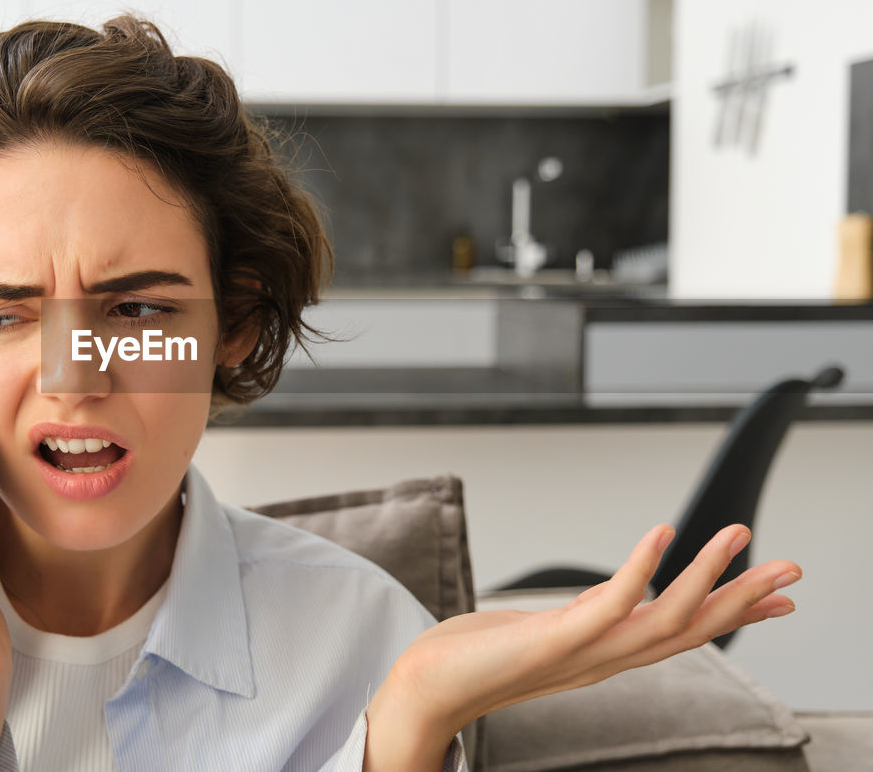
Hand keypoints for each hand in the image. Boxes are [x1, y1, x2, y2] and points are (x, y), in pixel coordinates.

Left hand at [365, 524, 801, 770]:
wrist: (427, 685)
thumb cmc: (479, 654)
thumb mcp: (550, 629)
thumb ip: (589, 615)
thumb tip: (620, 594)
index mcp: (606, 654)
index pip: (684, 632)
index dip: (733, 613)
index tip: (777, 594)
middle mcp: (605, 659)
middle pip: (692, 630)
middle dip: (743, 598)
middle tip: (791, 568)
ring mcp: (583, 652)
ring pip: (665, 619)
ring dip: (706, 577)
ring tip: (736, 535)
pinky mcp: (553, 641)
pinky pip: (607, 605)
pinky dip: (638, 568)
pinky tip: (661, 533)